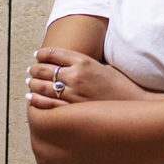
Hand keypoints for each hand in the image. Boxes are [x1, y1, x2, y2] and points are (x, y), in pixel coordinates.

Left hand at [27, 47, 161, 109]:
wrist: (134, 106)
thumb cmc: (121, 86)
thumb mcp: (104, 67)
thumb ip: (86, 64)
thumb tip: (72, 63)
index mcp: (84, 61)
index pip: (54, 53)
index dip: (42, 53)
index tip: (38, 55)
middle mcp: (76, 76)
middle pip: (44, 69)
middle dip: (34, 69)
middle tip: (31, 69)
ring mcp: (72, 94)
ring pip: (42, 86)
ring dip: (33, 83)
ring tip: (29, 82)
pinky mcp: (72, 110)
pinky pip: (47, 104)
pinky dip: (37, 101)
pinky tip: (32, 99)